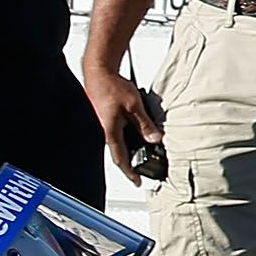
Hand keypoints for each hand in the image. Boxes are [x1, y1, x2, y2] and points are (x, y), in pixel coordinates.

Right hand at [82, 64, 162, 184]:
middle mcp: (107, 132)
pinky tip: (141, 133)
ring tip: (148, 151)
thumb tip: (155, 139)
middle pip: (121, 153)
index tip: (138, 181)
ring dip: (134, 148)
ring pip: (122, 143)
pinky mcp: (108, 119)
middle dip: (134, 161)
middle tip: (148, 168)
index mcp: (111, 132)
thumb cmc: (111, 87)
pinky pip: (120, 133)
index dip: (130, 172)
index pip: (121, 159)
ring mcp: (107, 126)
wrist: (100, 73)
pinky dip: (131, 137)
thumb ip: (144, 124)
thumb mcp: (134, 106)